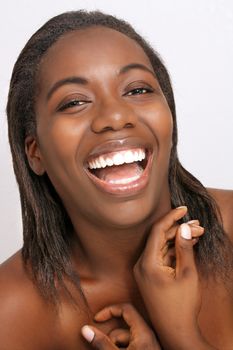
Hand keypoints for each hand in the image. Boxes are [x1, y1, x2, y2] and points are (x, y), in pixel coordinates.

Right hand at [81, 303, 160, 348]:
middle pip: (123, 328)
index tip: (97, 319)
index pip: (126, 309)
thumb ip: (101, 343)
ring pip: (127, 340)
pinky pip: (132, 348)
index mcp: (143, 332)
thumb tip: (85, 329)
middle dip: (111, 338)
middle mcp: (148, 336)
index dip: (110, 310)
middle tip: (104, 349)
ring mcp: (149, 347)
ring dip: (115, 347)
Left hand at [133, 206, 214, 349]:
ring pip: (161, 247)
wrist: (175, 331)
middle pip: (159, 238)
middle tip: (198, 225)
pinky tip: (188, 244)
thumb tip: (185, 227)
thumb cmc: (181, 306)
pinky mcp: (149, 275)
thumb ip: (184, 248)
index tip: (184, 209)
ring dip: (177, 239)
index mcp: (147, 263)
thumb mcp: (187, 274)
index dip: (171, 217)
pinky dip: (174, 250)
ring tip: (197, 232)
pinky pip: (161, 257)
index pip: (157, 230)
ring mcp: (144, 270)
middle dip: (178, 229)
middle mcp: (142, 264)